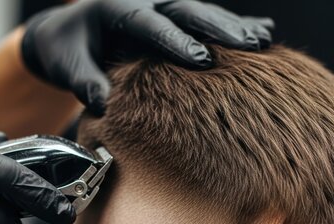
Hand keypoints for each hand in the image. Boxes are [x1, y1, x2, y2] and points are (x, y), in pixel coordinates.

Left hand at [21, 0, 273, 114]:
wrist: (68, 32)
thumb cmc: (68, 50)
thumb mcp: (68, 66)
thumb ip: (84, 81)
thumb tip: (100, 103)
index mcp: (117, 10)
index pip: (150, 24)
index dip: (176, 41)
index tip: (201, 59)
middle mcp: (145, 2)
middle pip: (186, 11)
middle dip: (219, 28)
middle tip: (249, 47)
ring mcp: (162, 8)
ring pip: (202, 13)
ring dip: (233, 27)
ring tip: (264, 42)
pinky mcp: (174, 20)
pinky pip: (206, 21)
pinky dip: (234, 27)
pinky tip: (265, 35)